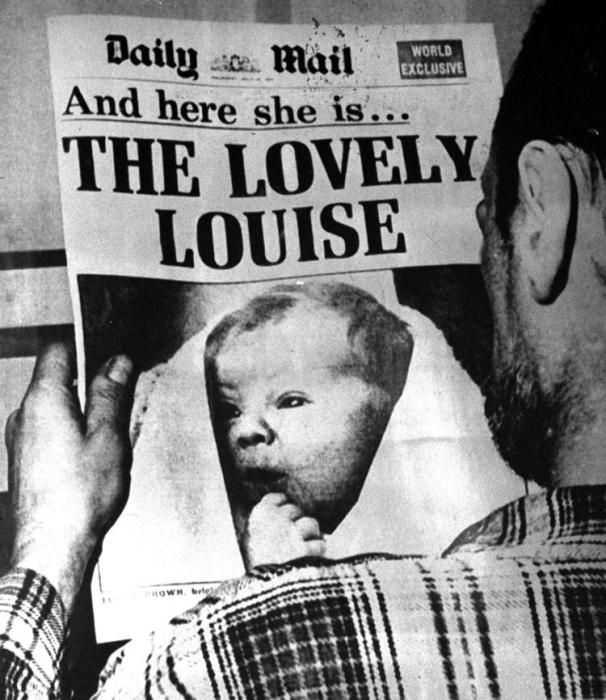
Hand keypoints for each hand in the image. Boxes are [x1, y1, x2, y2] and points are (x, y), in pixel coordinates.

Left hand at [5, 344, 134, 612]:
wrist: (51, 547)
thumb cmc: (79, 497)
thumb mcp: (108, 437)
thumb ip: (110, 395)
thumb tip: (117, 363)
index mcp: (43, 400)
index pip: (58, 351)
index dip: (86, 348)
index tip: (110, 358)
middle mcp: (24, 415)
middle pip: (57, 379)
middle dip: (89, 384)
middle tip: (119, 405)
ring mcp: (20, 438)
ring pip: (53, 406)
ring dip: (81, 411)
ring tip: (107, 437)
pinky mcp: (23, 459)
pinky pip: (47, 430)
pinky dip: (70, 432)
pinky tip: (89, 457)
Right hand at [242, 492, 325, 570]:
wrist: (258, 591)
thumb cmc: (255, 566)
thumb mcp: (251, 541)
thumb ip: (267, 525)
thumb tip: (298, 518)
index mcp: (259, 514)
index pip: (278, 498)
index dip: (283, 508)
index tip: (283, 519)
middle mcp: (276, 519)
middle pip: (296, 509)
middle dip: (297, 522)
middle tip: (292, 538)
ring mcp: (290, 533)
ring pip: (311, 523)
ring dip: (311, 535)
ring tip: (304, 547)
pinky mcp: (303, 550)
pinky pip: (319, 544)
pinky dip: (317, 552)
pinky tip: (311, 559)